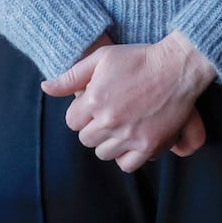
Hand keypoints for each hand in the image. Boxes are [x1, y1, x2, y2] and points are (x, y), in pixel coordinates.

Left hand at [40, 31, 216, 171]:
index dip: (82, 112)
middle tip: (108, 113)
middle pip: (86, 139)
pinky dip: (126, 156)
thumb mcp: (101, 57)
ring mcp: (129, 136)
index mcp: (94, 100)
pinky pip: (126, 165)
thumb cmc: (138, 58)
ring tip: (120, 126)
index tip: (94, 104)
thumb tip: (45, 88)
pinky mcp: (149, 146)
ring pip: (104, 153)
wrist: (176, 67)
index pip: (72, 121)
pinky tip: (131, 140)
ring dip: (108, 142)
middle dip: (93, 127)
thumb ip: (71, 76)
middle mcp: (109, 121)